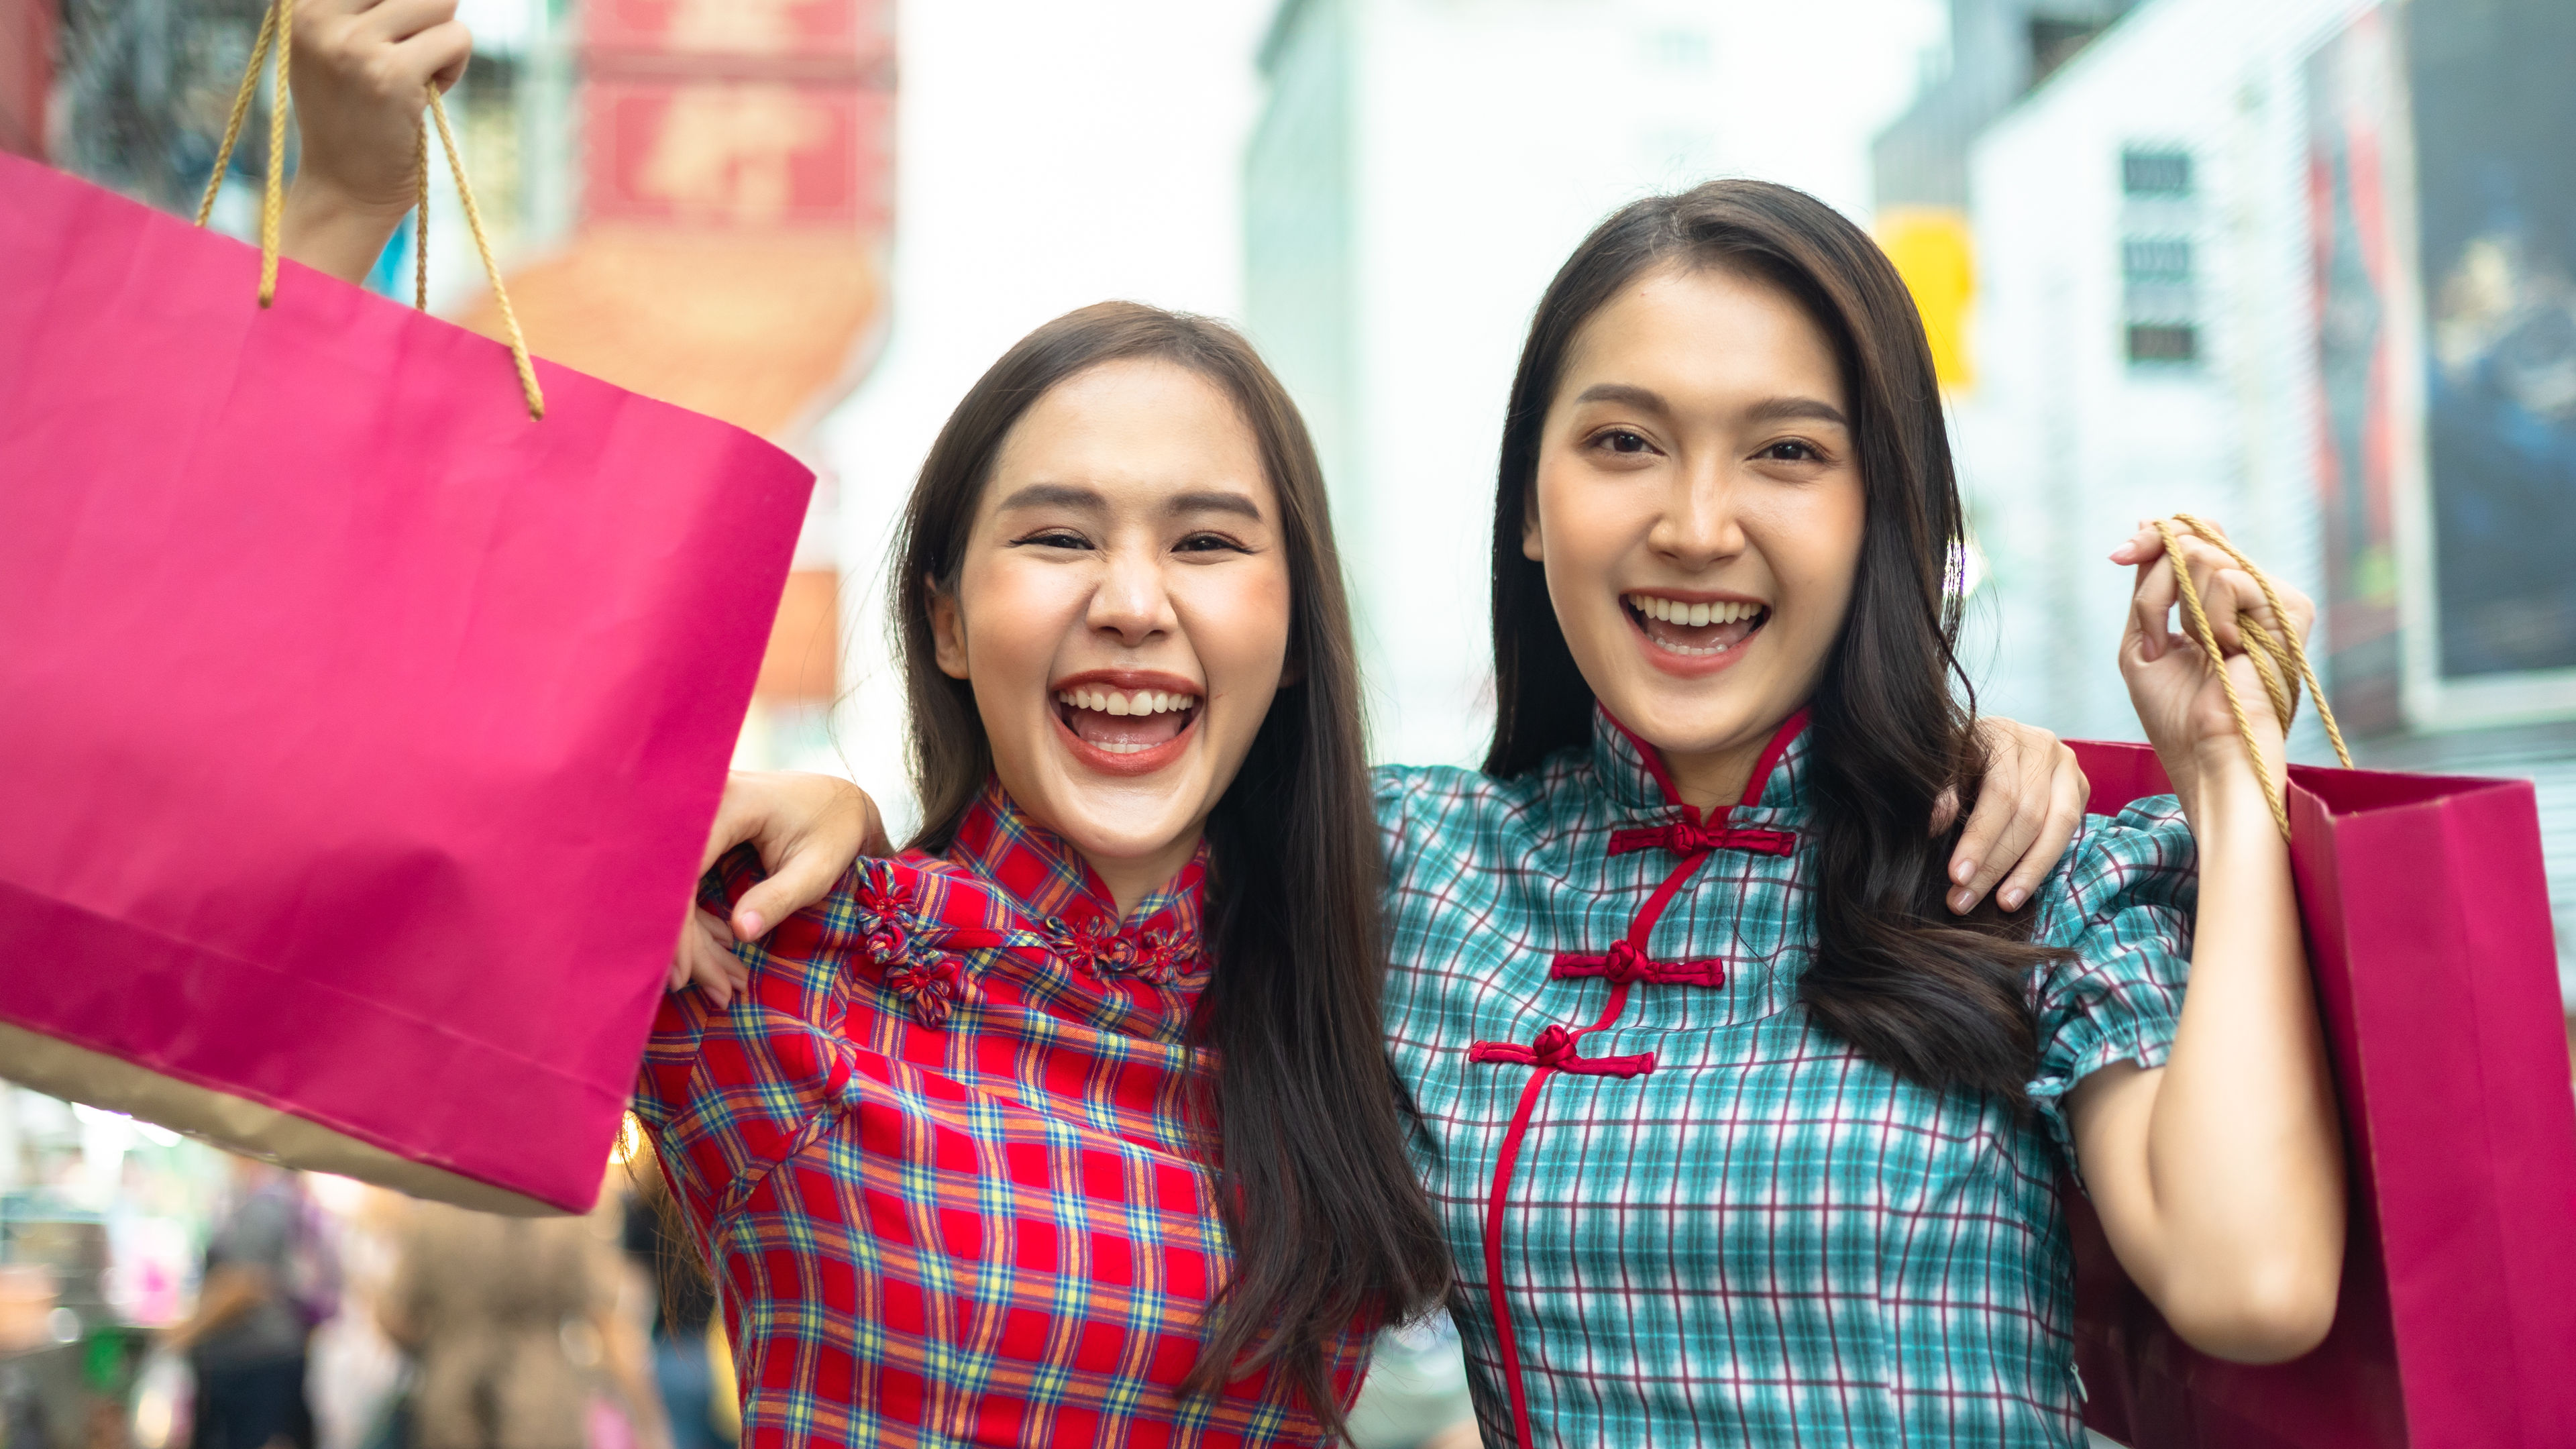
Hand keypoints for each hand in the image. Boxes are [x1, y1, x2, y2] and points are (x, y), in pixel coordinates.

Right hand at [277, 0, 472, 283]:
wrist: (344, 187)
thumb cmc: (353, 111)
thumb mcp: (339, 40)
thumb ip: (368, 4)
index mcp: (299, 1)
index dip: (402, 4)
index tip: (389, 35)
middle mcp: (317, 15)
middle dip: (426, 14)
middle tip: (403, 58)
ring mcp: (352, 45)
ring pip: (441, 1)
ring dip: (442, 40)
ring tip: (413, 75)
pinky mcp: (390, 75)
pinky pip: (457, 38)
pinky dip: (454, 67)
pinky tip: (424, 95)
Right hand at [666, 772, 887, 1004]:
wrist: (840, 804)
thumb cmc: (834, 830)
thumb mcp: (816, 869)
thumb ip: (779, 897)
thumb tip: (740, 933)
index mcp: (728, 803)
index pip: (683, 870)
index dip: (678, 926)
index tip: (682, 974)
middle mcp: (701, 806)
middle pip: (673, 886)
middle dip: (687, 945)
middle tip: (717, 992)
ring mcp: (696, 823)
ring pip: (677, 892)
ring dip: (694, 942)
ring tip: (726, 986)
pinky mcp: (698, 840)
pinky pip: (685, 886)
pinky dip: (700, 926)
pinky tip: (724, 956)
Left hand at [1935, 717, 2088, 913]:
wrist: (1985, 743)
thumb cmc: (1955, 759)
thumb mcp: (1941, 767)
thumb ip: (1940, 790)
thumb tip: (1935, 821)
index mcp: (2003, 733)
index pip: (1999, 794)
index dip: (1980, 838)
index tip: (1956, 876)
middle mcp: (2041, 745)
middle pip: (2028, 815)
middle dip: (1995, 865)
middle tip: (1964, 900)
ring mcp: (2067, 765)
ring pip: (2058, 827)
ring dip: (2027, 873)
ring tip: (2002, 904)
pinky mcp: (2080, 786)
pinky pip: (2069, 832)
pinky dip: (2043, 864)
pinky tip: (2020, 889)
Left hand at [2111, 519, 2315, 810]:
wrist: (2207, 752)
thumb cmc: (2175, 712)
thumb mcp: (2144, 639)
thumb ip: (2149, 586)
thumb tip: (2148, 522)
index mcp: (2219, 600)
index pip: (2191, 537)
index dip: (2152, 539)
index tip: (2118, 556)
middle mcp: (2249, 592)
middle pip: (2192, 540)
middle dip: (2157, 587)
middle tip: (2158, 637)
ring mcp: (2272, 598)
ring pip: (2204, 555)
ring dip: (2182, 609)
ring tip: (2205, 650)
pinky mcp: (2290, 608)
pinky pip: (2228, 579)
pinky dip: (2209, 617)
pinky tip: (2227, 649)